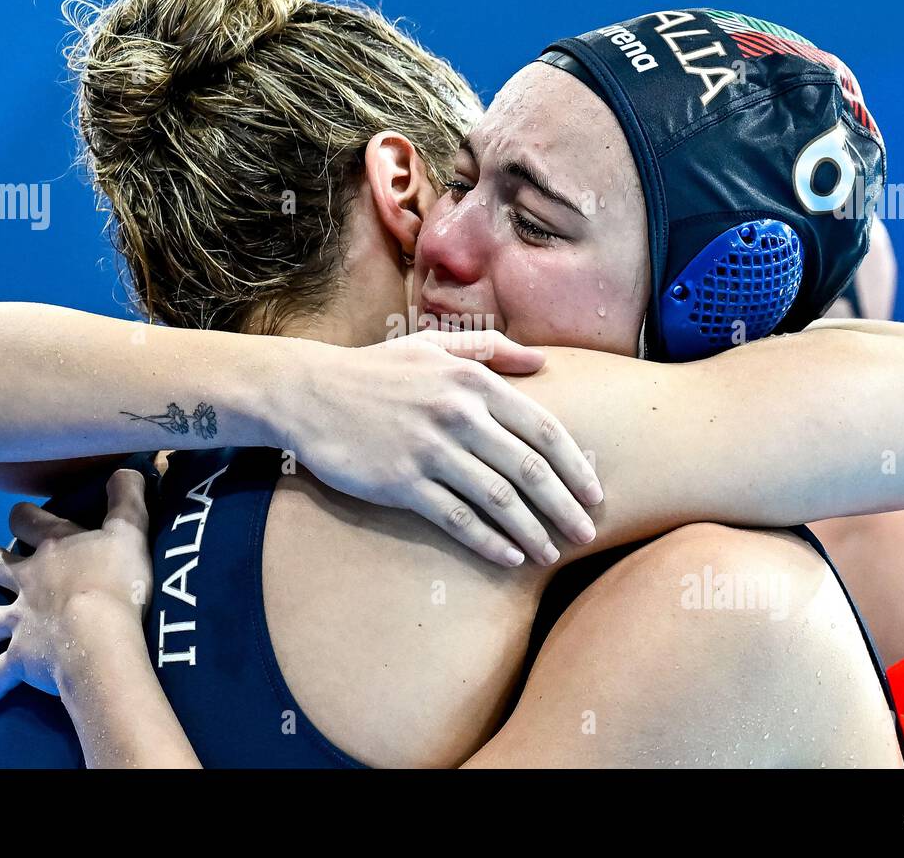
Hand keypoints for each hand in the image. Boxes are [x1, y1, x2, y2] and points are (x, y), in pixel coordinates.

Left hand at [0, 469, 150, 709]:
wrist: (97, 634)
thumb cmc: (116, 580)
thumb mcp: (130, 530)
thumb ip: (127, 497)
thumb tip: (126, 467)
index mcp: (52, 548)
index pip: (26, 521)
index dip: (24, 516)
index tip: (23, 516)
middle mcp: (26, 581)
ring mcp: (19, 621)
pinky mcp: (19, 657)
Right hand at [277, 331, 601, 566]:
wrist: (307, 392)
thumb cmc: (374, 370)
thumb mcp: (432, 346)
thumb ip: (491, 350)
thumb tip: (542, 360)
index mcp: (473, 381)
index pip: (543, 429)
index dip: (576, 466)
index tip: (595, 494)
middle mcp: (458, 414)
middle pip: (530, 470)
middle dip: (565, 507)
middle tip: (586, 535)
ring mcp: (430, 450)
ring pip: (499, 499)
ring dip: (533, 531)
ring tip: (552, 554)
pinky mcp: (401, 483)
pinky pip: (458, 519)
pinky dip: (490, 542)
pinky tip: (510, 558)